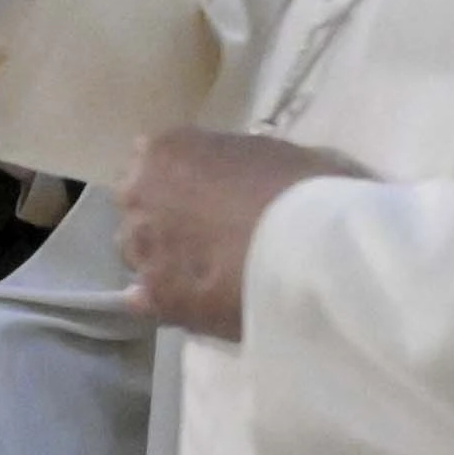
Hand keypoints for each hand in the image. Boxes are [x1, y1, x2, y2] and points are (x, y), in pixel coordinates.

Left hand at [112, 128, 365, 340]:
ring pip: (137, 253)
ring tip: (204, 272)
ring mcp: (145, 249)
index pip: (153, 162)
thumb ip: (240, 162)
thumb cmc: (307, 189)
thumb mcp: (277, 153)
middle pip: (139, 208)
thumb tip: (243, 175)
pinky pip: (145, 300)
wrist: (316, 251)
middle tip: (205, 234)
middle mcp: (140, 196)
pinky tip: (189, 303)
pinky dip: (162, 300)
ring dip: (162, 258)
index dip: (179, 181)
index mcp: (166, 151)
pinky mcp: (158, 298)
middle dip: (164, 218)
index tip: (203, 193)